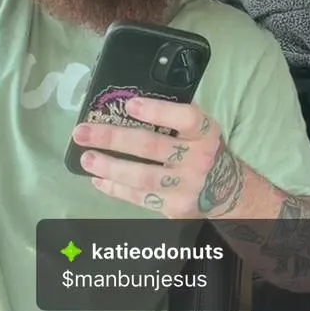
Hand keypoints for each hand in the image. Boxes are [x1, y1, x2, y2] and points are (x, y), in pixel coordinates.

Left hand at [71, 97, 245, 218]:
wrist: (226, 191)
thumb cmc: (203, 150)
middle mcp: (199, 159)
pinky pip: (140, 198)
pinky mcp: (174, 207)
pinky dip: (116, 189)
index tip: (129, 104)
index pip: (187, 118)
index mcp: (205, 133)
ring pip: (143, 177)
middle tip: (82, 132)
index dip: (158, 111)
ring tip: (87, 159)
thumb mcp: (201, 130)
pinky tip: (98, 179)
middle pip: (152, 146)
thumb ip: (175, 117)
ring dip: (110, 167)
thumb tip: (128, 103)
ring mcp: (186, 186)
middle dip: (113, 138)